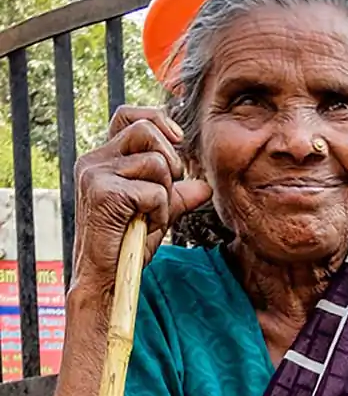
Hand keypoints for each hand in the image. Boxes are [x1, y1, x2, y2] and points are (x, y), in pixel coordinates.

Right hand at [72, 106, 212, 290]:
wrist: (104, 279)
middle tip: (166, 193)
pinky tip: (147, 227)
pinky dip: (161, 212)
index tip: (177, 141)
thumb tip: (204, 186)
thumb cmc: (126, 248)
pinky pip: (154, 190)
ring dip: (166, 195)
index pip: (128, 116)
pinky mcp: (102, 193)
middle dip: (170, 161)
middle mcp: (94, 161)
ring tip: (151, 217)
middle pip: (146, 131)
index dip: (157, 120)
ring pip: (155, 163)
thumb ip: (176, 197)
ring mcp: (95, 174)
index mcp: (103, 159)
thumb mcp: (156, 215)